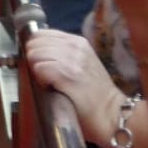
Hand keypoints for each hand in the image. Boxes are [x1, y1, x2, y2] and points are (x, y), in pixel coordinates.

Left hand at [24, 30, 123, 147]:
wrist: (113, 113)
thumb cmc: (95, 94)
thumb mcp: (82, 63)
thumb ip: (63, 53)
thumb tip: (36, 51)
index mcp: (77, 41)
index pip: (40, 33)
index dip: (36, 50)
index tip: (44, 65)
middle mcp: (74, 46)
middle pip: (34, 43)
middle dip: (34, 60)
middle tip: (47, 76)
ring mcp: (72, 59)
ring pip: (34, 55)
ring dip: (37, 71)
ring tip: (51, 83)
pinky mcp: (67, 74)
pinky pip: (39, 69)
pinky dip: (41, 80)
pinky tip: (53, 89)